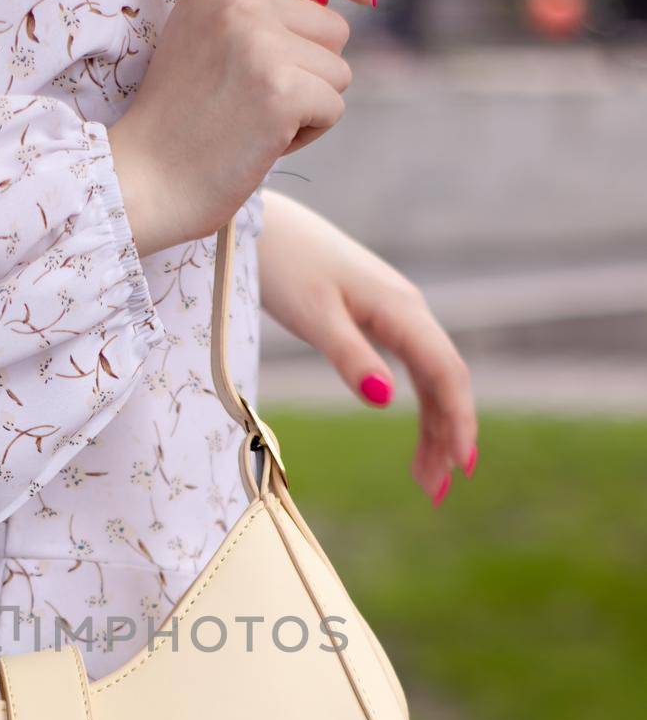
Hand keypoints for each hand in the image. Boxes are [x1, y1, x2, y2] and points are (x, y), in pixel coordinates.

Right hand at [107, 0, 373, 258]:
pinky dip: (307, 135)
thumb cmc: (176, 126)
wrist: (143, 181)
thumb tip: (329, 8)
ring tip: (253, 124)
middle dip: (311, 71)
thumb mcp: (202, 42)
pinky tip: (261, 144)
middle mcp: (241, 2)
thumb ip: (256, 14)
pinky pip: (333, 108)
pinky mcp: (282, 90)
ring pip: (338, 71)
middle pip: (333, 27)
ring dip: (309, 106)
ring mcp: (261, 44)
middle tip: (254, 104)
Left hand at [259, 191, 477, 503]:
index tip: (460, 468)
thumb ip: (350, 357)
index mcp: (401, 310)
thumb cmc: (283, 266)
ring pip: (429, 377)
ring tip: (424, 478)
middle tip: (435, 495)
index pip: (447, 373)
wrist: (260, 224)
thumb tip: (385, 401)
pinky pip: (410, 366)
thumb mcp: (314, 317)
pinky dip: (416, 403)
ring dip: (433, 427)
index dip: (459, 421)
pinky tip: (412, 432)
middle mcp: (408, 310)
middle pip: (444, 381)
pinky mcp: (376, 316)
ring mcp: (394, 312)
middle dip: (446, 437)